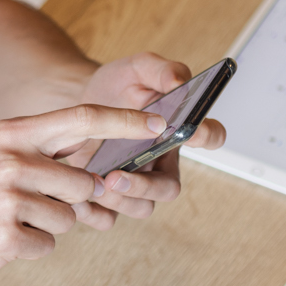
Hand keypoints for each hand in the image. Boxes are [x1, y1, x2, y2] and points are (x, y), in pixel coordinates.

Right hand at [0, 104, 172, 276]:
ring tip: (7, 219)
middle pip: (84, 184)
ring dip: (46, 225)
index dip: (126, 121)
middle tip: (35, 201)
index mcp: (12, 133)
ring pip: (68, 219)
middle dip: (70, 199)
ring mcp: (8, 201)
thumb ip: (34, 145)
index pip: (83, 118)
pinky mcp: (5, 239)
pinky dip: (28, 246)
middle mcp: (13, 162)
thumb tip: (88, 153)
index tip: (161, 123)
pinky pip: (46, 245)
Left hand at [65, 53, 226, 226]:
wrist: (76, 102)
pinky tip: (79, 197)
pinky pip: (110, 217)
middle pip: (169, 187)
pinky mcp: (109, 196)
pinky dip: (95, 211)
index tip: (189, 130)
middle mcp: (161, 162)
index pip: (209, 136)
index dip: (205, 136)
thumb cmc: (115, 87)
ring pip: (142, 207)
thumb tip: (180, 80)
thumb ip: (162, 70)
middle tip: (117, 176)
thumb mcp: (138, 68)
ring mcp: (136, 181)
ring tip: (97, 183)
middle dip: (146, 187)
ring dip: (120, 200)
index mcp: (177, 132)